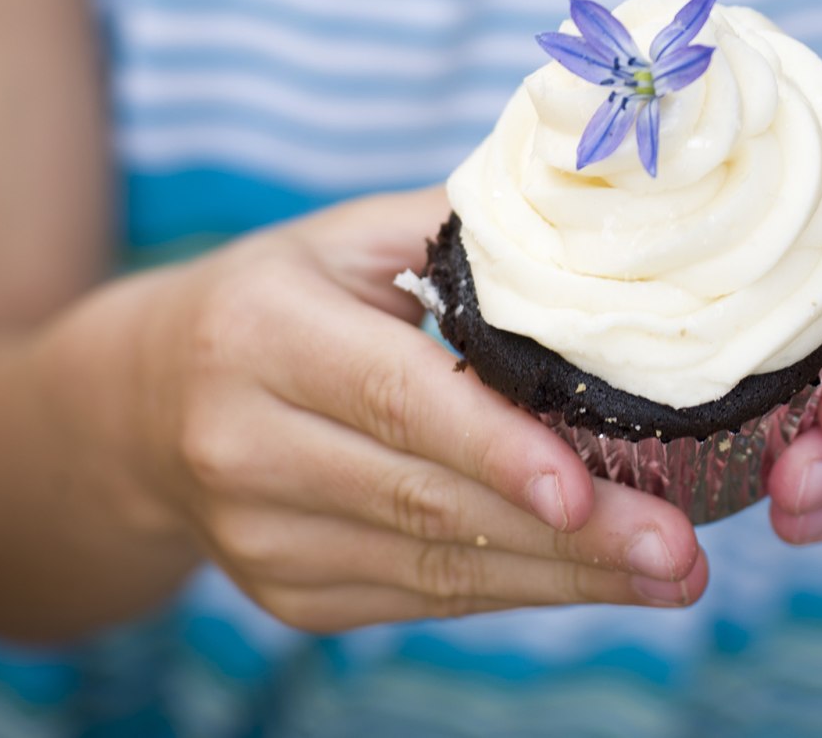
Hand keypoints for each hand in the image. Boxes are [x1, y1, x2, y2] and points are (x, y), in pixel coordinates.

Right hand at [44, 189, 704, 631]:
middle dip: (567, 538)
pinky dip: (519, 591)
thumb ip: (462, 232)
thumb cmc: (279, 299)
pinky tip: (596, 579)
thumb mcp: (347, 239)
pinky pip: (424, 599)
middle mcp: (244, 444)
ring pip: (435, 569)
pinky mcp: (288, 593)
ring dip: (563, 580)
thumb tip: (605, 221)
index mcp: (261, 332)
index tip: (585, 490)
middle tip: (678, 550)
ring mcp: (260, 537)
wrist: (143, 403)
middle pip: (427, 501)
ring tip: (668, 574)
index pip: (394, 396)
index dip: (492, 447)